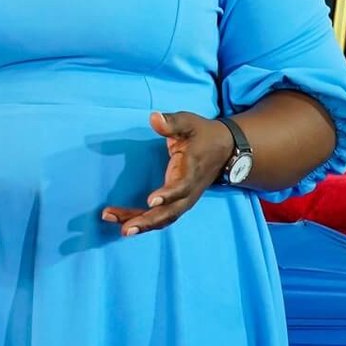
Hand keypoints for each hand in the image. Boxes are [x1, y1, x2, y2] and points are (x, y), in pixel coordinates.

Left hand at [102, 111, 234, 236]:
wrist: (226, 149)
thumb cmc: (202, 134)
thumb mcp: (189, 123)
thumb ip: (172, 122)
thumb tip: (154, 117)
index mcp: (192, 170)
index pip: (182, 186)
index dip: (168, 194)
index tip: (151, 200)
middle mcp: (190, 190)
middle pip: (170, 212)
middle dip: (147, 221)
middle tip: (125, 229)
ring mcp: (185, 199)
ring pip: (164, 218)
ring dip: (142, 225)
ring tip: (119, 228)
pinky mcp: (179, 202)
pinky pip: (162, 216)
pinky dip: (144, 221)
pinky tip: (123, 222)